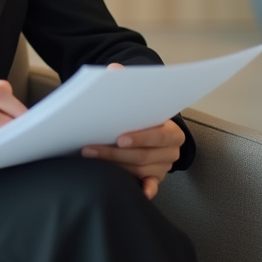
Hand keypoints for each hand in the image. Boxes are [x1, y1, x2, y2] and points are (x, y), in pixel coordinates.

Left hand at [80, 64, 184, 199]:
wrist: (150, 128)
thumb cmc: (140, 113)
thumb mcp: (137, 97)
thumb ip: (126, 82)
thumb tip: (114, 69)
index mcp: (171, 130)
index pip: (158, 134)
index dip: (140, 137)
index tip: (119, 138)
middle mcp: (171, 151)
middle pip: (143, 156)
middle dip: (114, 152)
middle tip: (90, 149)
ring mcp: (163, 167)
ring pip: (139, 170)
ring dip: (114, 165)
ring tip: (91, 158)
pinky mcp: (155, 179)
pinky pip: (150, 187)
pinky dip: (144, 190)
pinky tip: (136, 192)